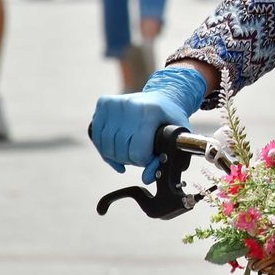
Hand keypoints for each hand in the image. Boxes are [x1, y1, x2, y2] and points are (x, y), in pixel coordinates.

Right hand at [90, 67, 207, 183]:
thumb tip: (146, 179)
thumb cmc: (170, 120)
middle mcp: (130, 105)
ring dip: (117, 156)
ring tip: (130, 151)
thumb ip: (167, 159)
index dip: (145, 161)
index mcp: (151, 112)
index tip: (151, 156)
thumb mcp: (176, 137)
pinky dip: (105, 149)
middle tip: (140, 154)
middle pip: (121, 150)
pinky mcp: (103, 104)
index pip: (138, 152)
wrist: (163, 95)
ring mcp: (115, 104)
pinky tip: (116, 149)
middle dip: (131, 159)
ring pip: (107, 147)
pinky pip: (97, 138)